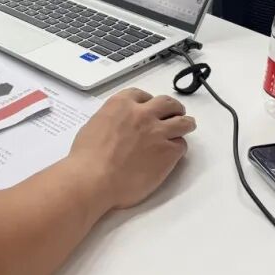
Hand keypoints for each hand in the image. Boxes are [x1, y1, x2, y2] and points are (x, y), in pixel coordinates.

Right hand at [68, 88, 195, 211]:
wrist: (94, 178)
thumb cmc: (87, 157)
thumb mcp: (94, 126)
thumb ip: (111, 120)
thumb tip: (118, 127)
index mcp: (121, 104)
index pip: (142, 95)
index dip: (148, 102)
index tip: (150, 107)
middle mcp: (142, 114)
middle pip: (167, 103)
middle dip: (173, 108)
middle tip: (175, 113)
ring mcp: (158, 132)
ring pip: (182, 121)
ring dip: (185, 123)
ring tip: (187, 126)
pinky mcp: (168, 152)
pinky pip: (181, 145)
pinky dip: (178, 147)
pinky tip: (174, 153)